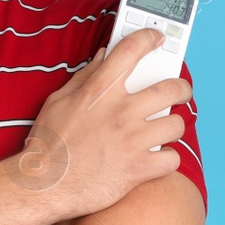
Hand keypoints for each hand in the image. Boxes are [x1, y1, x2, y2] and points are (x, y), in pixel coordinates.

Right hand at [14, 27, 190, 221]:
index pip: (132, 49)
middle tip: (179, 92)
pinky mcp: (138, 169)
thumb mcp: (58, 101)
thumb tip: (103, 57)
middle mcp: (120, 112)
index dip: (149, 38)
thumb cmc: (49, 145)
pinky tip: (157, 158)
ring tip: (164, 129)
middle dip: (182, 88)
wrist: (43, 186)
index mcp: (100, 91)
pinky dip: (167, 159)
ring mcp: (132, 141)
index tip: (156, 39)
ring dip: (172, 126)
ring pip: (176, 124)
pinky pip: (172, 159)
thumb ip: (85, 77)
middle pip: (171, 88)